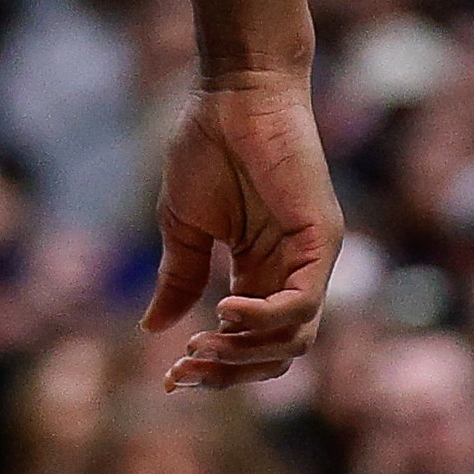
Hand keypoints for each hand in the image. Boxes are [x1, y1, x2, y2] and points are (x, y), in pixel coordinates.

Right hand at [144, 69, 339, 388]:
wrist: (230, 95)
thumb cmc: (205, 148)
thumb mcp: (183, 224)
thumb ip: (178, 276)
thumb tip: (151, 329)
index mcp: (258, 271)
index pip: (248, 341)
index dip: (214, 367)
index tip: (170, 378)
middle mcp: (292, 274)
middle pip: (278, 353)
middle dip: (231, 371)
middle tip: (186, 369)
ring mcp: (311, 260)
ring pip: (296, 339)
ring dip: (246, 353)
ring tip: (202, 344)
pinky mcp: (322, 241)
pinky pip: (303, 302)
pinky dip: (266, 317)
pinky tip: (224, 310)